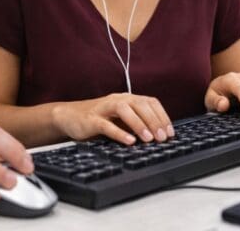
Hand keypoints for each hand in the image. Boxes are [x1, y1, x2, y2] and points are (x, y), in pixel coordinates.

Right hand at [52, 93, 173, 144]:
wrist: (69, 116)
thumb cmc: (99, 119)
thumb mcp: (121, 119)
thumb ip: (137, 123)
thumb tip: (160, 137)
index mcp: (127, 99)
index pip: (150, 102)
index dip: (162, 116)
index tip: (170, 132)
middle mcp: (117, 100)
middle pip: (140, 104)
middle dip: (154, 121)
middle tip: (163, 138)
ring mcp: (104, 108)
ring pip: (125, 110)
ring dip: (139, 124)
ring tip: (149, 139)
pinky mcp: (91, 119)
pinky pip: (107, 125)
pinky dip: (119, 133)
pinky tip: (129, 141)